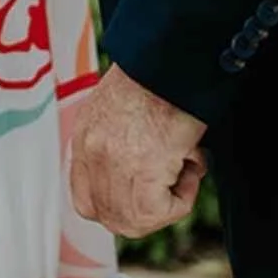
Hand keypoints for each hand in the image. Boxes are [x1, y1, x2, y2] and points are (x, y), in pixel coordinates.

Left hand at [68, 63, 208, 238]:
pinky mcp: (140, 170)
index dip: (117, 206)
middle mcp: (91, 151)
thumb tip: (148, 173)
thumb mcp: (123, 108)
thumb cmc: (159, 74)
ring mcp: (111, 163)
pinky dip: (183, 197)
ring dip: (167, 203)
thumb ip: (120, 145)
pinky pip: (161, 211)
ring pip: (137, 220)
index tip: (146, 192)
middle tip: (172, 183)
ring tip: (185, 164)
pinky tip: (191, 162)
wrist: (172, 57)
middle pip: (112, 217)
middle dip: (147, 211)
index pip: (85, 199)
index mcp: (85, 136)